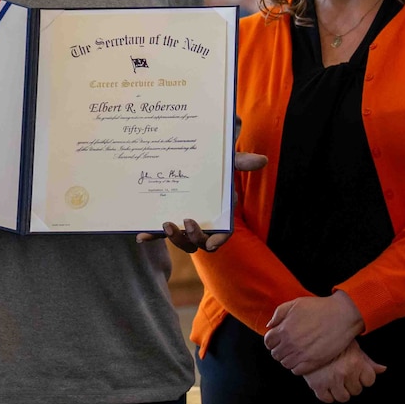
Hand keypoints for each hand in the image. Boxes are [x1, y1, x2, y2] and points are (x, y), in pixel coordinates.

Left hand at [137, 152, 267, 252]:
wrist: (192, 162)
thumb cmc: (214, 166)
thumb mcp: (225, 163)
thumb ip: (240, 162)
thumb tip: (263, 160)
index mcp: (220, 214)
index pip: (223, 235)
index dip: (218, 241)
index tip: (211, 242)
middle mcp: (203, 223)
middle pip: (199, 243)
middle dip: (192, 238)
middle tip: (186, 221)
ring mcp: (184, 224)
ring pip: (181, 242)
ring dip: (174, 239)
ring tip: (165, 223)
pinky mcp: (168, 220)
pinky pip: (159, 233)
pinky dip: (151, 236)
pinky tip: (141, 235)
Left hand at [264, 291, 363, 376]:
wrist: (341, 315)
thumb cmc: (319, 308)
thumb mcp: (295, 304)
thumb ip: (278, 314)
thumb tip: (270, 326)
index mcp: (284, 329)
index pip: (268, 342)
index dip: (272, 340)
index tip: (278, 339)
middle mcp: (290, 344)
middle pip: (275, 354)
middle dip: (279, 349)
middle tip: (287, 345)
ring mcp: (302, 355)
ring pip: (285, 363)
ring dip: (287, 358)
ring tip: (295, 352)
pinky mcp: (313, 362)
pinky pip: (297, 371)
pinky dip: (297, 366)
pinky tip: (302, 359)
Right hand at [301, 340, 385, 403]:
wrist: (306, 336)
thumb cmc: (331, 339)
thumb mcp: (352, 346)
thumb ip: (368, 360)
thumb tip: (383, 369)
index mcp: (356, 361)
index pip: (369, 380)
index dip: (363, 376)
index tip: (356, 371)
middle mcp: (345, 372)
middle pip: (357, 390)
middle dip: (351, 383)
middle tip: (343, 373)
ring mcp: (331, 380)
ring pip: (343, 397)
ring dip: (340, 391)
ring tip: (335, 380)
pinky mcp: (317, 385)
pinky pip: (327, 399)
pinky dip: (327, 394)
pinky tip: (326, 384)